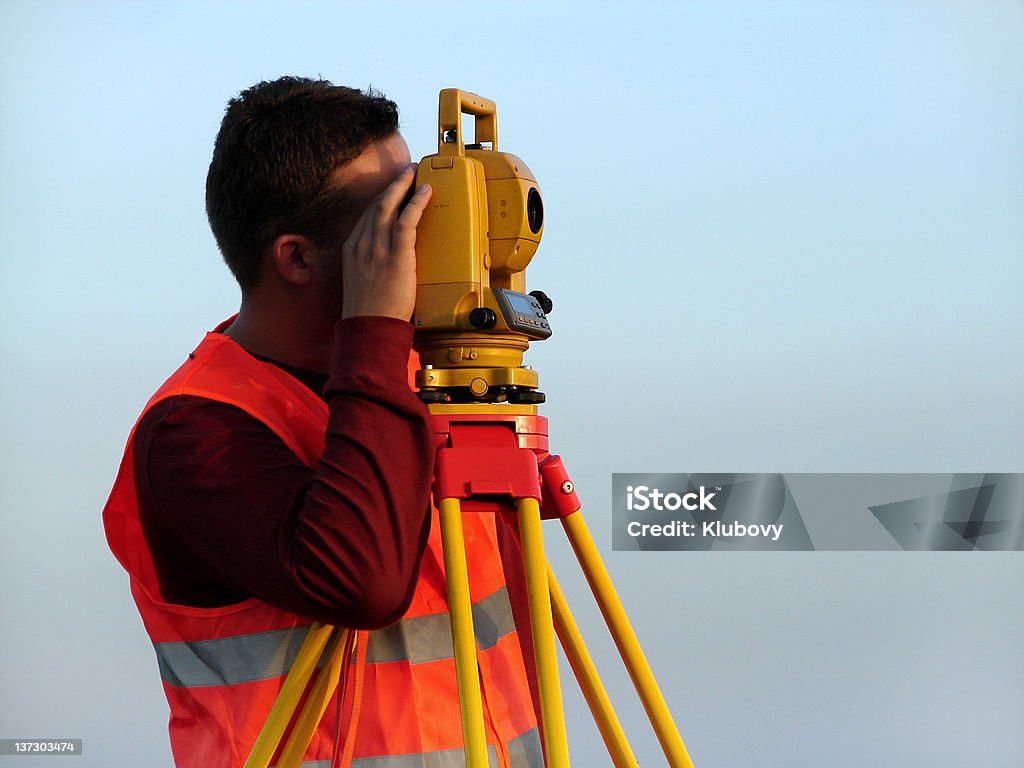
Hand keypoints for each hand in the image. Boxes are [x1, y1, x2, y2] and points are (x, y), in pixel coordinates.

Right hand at [340, 163, 431, 320]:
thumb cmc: (369, 312)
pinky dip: (416, 202)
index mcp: (351, 249)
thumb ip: (372, 266)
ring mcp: (377, 249)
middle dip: (392, 185)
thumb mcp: (362, 283)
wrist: (368, 327)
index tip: (392, 189)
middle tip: (406, 171)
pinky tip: (425, 192)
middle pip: (376, 204)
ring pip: (389, 206)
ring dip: (403, 185)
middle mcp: (361, 244)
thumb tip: (387, 262)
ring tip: (416, 174)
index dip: (381, 198)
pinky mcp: (396, 256)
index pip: (366, 215)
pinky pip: (406, 221)